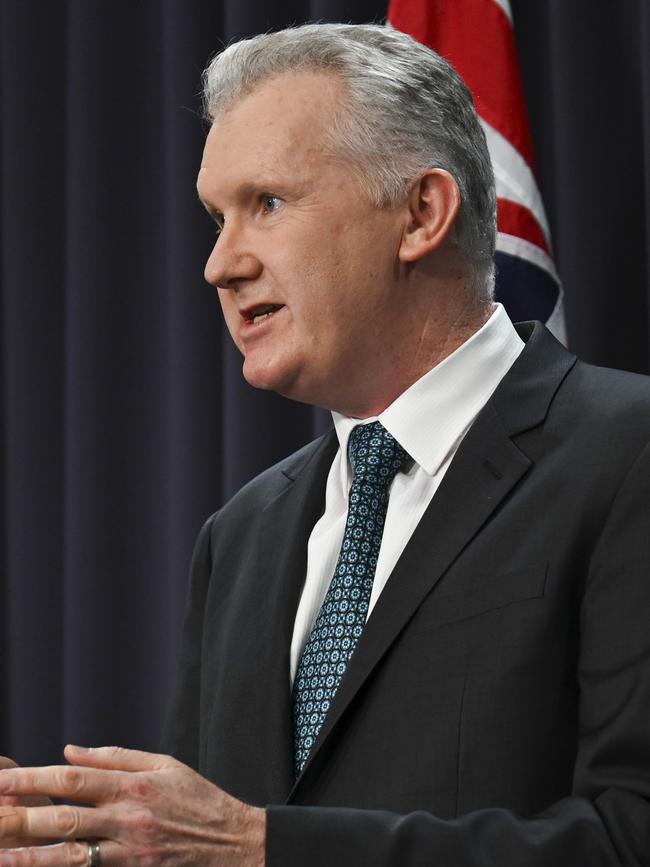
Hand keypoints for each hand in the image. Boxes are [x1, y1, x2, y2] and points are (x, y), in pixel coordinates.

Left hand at [0, 745, 265, 865]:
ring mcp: (130, 853)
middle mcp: (128, 818)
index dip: (34, 779)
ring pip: (70, 857)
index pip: (74, 779)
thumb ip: (115, 757)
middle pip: (64, 819)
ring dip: (31, 856)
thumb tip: (69, 750)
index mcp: (134, 785)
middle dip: (20, 816)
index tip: (3, 779)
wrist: (234, 844)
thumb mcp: (164, 764)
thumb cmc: (198, 799)